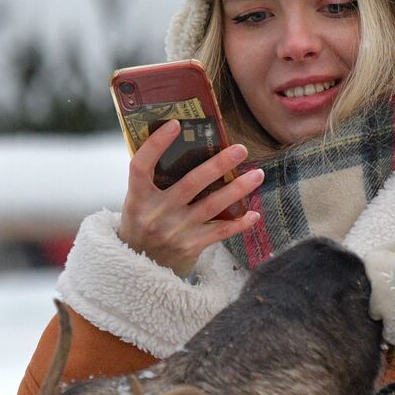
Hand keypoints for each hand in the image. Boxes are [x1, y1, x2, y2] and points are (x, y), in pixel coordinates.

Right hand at [117, 119, 261, 276]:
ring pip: (212, 206)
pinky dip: (239, 224)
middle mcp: (157, 213)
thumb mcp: (136, 203)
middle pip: (191, 184)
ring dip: (238, 189)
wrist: (138, 270)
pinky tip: (254, 214)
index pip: (141, 166)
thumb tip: (182, 145)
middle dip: (218, 165)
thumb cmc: (142, 225)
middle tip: (241, 149)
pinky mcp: (190, 246)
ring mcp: (175, 231)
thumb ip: (153, 181)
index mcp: (137, 198)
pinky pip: (220, 232)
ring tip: (258, 175)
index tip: (175, 124)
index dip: (156, 144)